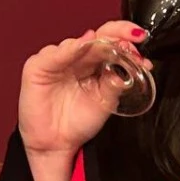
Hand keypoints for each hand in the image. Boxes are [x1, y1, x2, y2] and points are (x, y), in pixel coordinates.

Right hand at [18, 21, 151, 156]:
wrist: (57, 145)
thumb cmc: (78, 122)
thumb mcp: (106, 102)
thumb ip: (116, 82)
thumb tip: (133, 65)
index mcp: (94, 63)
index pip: (111, 41)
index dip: (126, 38)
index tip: (141, 40)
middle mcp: (77, 57)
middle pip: (98, 36)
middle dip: (117, 35)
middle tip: (132, 40)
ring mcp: (58, 59)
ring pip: (78, 42)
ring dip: (98, 43)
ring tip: (113, 49)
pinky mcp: (38, 66)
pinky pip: (54, 54)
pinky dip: (70, 48)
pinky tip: (82, 45)